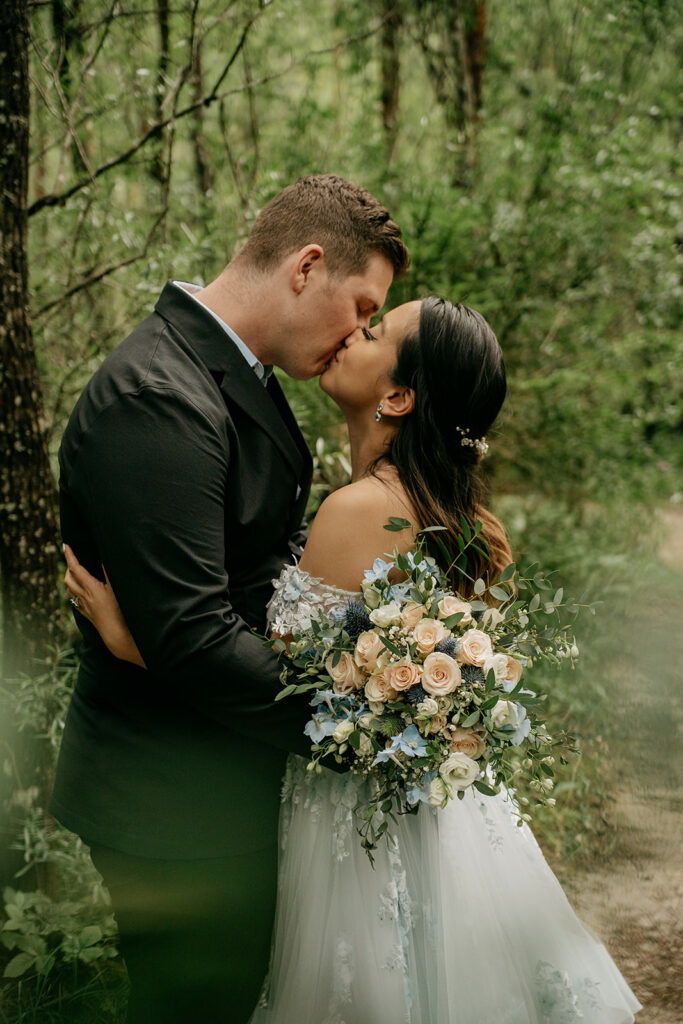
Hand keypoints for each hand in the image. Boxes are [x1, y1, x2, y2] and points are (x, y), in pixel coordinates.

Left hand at [63, 545, 145, 667]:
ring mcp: (84, 606)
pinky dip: (75, 592)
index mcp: (91, 588)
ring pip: (70, 590)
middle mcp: (84, 596)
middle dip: (68, 567)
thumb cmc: (119, 611)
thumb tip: (104, 558)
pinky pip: (75, 600)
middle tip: (73, 558)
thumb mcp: (117, 589)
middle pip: (68, 578)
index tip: (65, 546)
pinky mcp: (87, 614)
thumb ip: (110, 572)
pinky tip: (80, 592)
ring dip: (70, 579)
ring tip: (75, 573)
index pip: (76, 568)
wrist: (116, 634)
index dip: (70, 556)